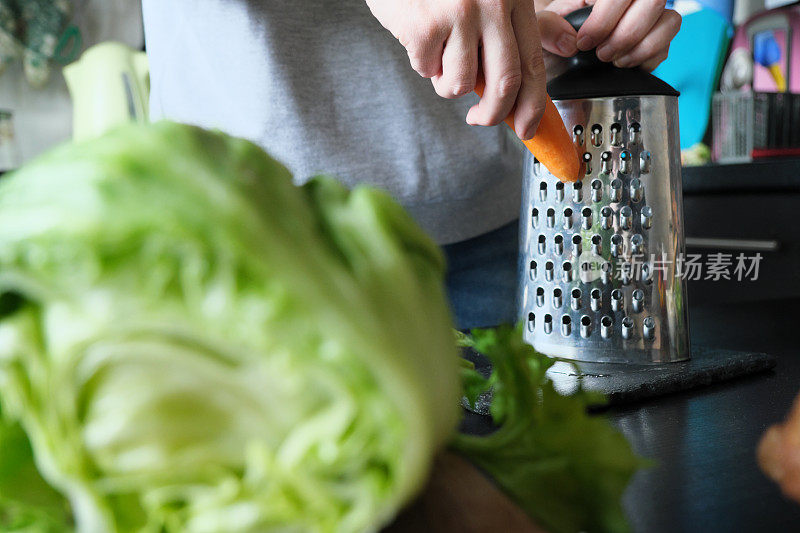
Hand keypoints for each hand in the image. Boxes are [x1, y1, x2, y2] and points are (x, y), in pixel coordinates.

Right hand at [365, 0, 578, 139]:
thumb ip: (526, 21)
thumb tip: (566, 46)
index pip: (533, 62)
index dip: (533, 105)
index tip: (528, 128)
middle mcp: (491, 3)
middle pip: (505, 83)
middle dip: (492, 113)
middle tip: (479, 119)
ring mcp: (458, 14)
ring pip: (460, 84)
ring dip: (446, 82)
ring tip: (439, 55)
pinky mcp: (425, 26)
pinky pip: (427, 71)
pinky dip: (422, 64)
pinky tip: (419, 38)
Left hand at [538, 0, 680, 70]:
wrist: (561, 50)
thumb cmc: (553, 34)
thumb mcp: (540, 28)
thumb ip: (546, 28)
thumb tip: (569, 42)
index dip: (604, 20)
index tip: (584, 43)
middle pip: (653, 1)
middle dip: (625, 35)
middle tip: (601, 55)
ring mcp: (648, 16)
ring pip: (669, 21)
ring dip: (641, 48)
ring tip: (615, 61)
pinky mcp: (657, 37)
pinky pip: (668, 45)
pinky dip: (647, 60)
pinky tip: (625, 64)